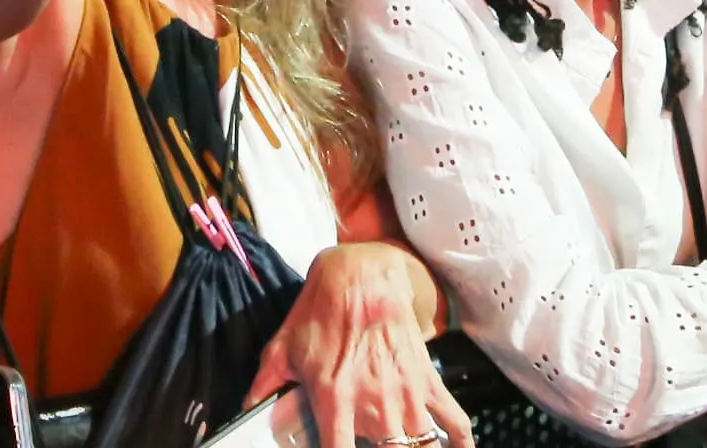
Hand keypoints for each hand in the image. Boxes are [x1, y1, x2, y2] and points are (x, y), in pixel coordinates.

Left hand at [250, 243, 471, 447]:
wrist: (362, 276)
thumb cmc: (320, 312)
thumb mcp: (283, 346)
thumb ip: (264, 384)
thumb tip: (245, 409)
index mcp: (334, 397)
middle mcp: (373, 402)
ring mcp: (405, 394)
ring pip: (422, 447)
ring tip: (403, 446)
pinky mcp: (428, 382)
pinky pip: (456, 423)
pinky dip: (461, 442)